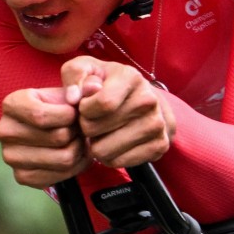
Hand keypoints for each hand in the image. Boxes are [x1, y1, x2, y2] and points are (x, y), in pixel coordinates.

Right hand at [0, 86, 90, 187]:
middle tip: (79, 128)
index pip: (41, 116)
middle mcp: (5, 130)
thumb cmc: (63, 107)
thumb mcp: (72, 91)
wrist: (57, 129)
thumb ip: (84, 85)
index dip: (69, 116)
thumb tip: (94, 87)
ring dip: (80, 150)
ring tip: (79, 140)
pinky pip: (60, 176)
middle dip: (77, 132)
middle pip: (57, 138)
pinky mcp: (21, 176)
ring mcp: (10, 156)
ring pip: (63, 159)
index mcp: (11, 104)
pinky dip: (75, 167)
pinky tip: (74, 155)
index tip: (76, 113)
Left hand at [61, 56, 175, 168]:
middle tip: (94, 121)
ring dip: (96, 145)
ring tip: (102, 133)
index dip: (83, 110)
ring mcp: (157, 125)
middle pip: (96, 129)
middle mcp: (149, 100)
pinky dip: (110, 157)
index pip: (102, 103)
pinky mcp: (160, 146)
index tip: (84, 106)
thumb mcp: (87, 70)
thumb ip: (74, 75)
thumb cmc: (108, 85)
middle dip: (87, 127)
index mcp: (131, 78)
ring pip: (104, 151)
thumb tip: (73, 97)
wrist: (145, 100)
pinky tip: (113, 144)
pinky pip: (118, 163)